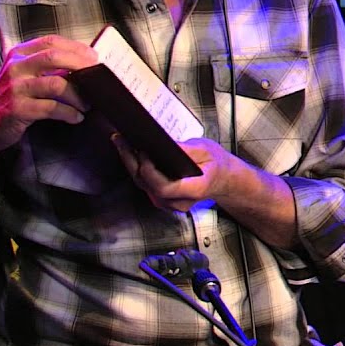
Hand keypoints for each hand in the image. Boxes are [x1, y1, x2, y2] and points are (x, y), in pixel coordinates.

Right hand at [0, 34, 98, 153]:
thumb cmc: (12, 99)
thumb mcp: (23, 76)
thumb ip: (46, 68)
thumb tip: (83, 64)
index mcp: (18, 54)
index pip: (51, 41)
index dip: (75, 47)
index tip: (94, 56)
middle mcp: (15, 67)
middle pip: (54, 57)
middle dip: (81, 65)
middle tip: (97, 75)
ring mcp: (15, 87)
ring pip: (56, 84)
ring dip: (78, 95)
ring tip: (87, 104)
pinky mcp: (17, 108)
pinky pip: (51, 108)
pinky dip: (69, 113)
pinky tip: (76, 117)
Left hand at [112, 136, 236, 210]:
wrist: (222, 179)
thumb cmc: (216, 164)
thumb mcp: (206, 150)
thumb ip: (186, 149)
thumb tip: (165, 144)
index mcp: (194, 190)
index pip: (164, 188)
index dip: (149, 171)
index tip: (143, 151)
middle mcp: (180, 202)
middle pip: (148, 186)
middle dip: (132, 162)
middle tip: (122, 141)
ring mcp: (171, 204)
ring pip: (144, 187)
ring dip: (131, 165)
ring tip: (122, 143)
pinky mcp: (163, 200)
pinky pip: (145, 186)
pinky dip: (136, 169)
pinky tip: (131, 154)